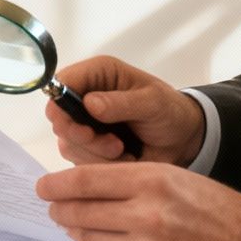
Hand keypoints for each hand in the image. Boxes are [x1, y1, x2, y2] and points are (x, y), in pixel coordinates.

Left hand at [36, 162, 240, 240]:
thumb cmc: (209, 207)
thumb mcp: (171, 176)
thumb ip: (126, 181)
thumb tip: (77, 189)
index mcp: (150, 181)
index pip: (85, 181)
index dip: (56, 185)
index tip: (42, 188)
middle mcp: (146, 215)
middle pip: (80, 213)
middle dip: (62, 210)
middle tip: (55, 209)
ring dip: (79, 233)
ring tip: (81, 227)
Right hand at [45, 55, 205, 165]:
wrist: (181, 140)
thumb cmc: (170, 112)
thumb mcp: (153, 103)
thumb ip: (123, 103)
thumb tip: (90, 103)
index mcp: (98, 74)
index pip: (62, 83)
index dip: (62, 106)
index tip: (83, 128)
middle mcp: (85, 96)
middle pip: (59, 119)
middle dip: (84, 138)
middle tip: (114, 145)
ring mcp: (84, 123)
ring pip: (68, 144)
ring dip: (95, 154)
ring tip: (123, 150)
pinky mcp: (87, 147)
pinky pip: (79, 161)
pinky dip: (100, 166)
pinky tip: (122, 159)